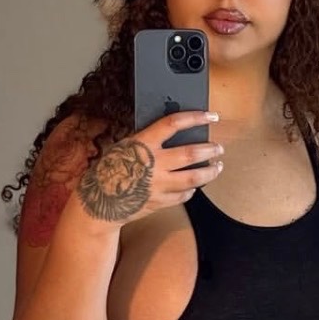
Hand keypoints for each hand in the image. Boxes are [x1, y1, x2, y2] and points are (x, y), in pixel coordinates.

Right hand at [76, 109, 223, 226]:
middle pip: (191, 153)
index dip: (195, 118)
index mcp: (143, 144)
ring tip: (217, 166)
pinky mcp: (162, 202)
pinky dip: (192, 189)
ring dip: (210, 171)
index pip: (174, 124)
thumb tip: (172, 132)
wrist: (99, 203)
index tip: (210, 116)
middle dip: (210, 149)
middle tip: (218, 147)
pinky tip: (196, 184)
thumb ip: (147, 140)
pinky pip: (185, 195)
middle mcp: (154, 164)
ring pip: (195, 177)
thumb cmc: (109, 170)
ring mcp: (159, 185)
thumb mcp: (125, 146)